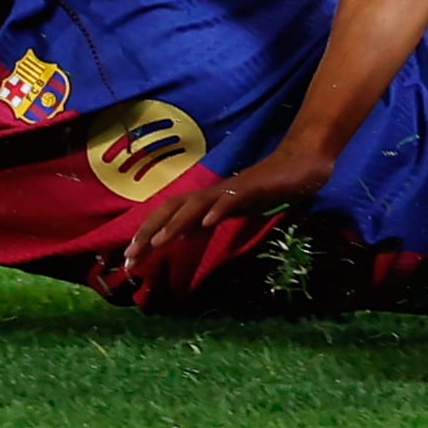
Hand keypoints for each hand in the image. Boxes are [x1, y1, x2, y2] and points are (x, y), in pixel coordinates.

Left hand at [116, 142, 336, 283]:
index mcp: (205, 200)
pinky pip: (231, 200)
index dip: (147, 235)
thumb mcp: (230, 212)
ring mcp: (230, 189)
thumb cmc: (265, 190)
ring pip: (196, 204)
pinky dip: (217, 211)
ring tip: (158, 242)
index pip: (168, 216)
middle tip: (130, 256)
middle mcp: (211, 192)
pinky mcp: (252, 187)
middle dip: (149, 231)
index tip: (129, 260)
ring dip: (175, 223)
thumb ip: (207, 221)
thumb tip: (183, 233)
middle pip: (172, 208)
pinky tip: (207, 224)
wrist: (298, 167)